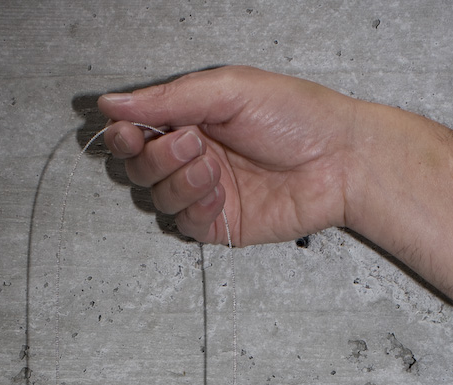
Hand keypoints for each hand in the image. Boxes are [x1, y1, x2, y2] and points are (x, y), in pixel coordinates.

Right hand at [98, 66, 357, 246]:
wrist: (340, 160)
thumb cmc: (299, 117)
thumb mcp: (229, 90)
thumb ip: (168, 98)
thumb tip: (113, 103)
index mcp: (192, 117)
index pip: (136, 131)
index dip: (123, 135)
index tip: (128, 132)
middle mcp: (194, 155)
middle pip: (139, 168)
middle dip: (156, 157)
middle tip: (191, 142)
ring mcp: (206, 191)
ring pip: (158, 198)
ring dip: (180, 182)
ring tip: (214, 166)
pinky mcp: (221, 224)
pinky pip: (184, 225)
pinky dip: (195, 209)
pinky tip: (219, 194)